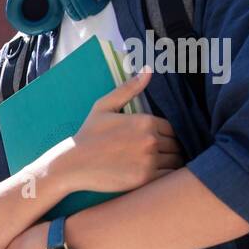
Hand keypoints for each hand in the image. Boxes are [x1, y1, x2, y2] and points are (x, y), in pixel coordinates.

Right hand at [53, 68, 183, 193]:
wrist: (72, 164)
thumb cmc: (88, 135)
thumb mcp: (104, 107)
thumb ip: (129, 89)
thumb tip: (149, 69)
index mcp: (146, 121)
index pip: (172, 129)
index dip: (165, 135)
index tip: (153, 142)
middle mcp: (151, 139)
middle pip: (176, 145)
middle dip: (169, 149)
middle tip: (154, 155)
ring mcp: (149, 160)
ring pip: (175, 161)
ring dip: (169, 163)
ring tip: (155, 166)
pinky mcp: (145, 179)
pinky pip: (168, 177)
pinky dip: (164, 177)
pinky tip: (152, 176)